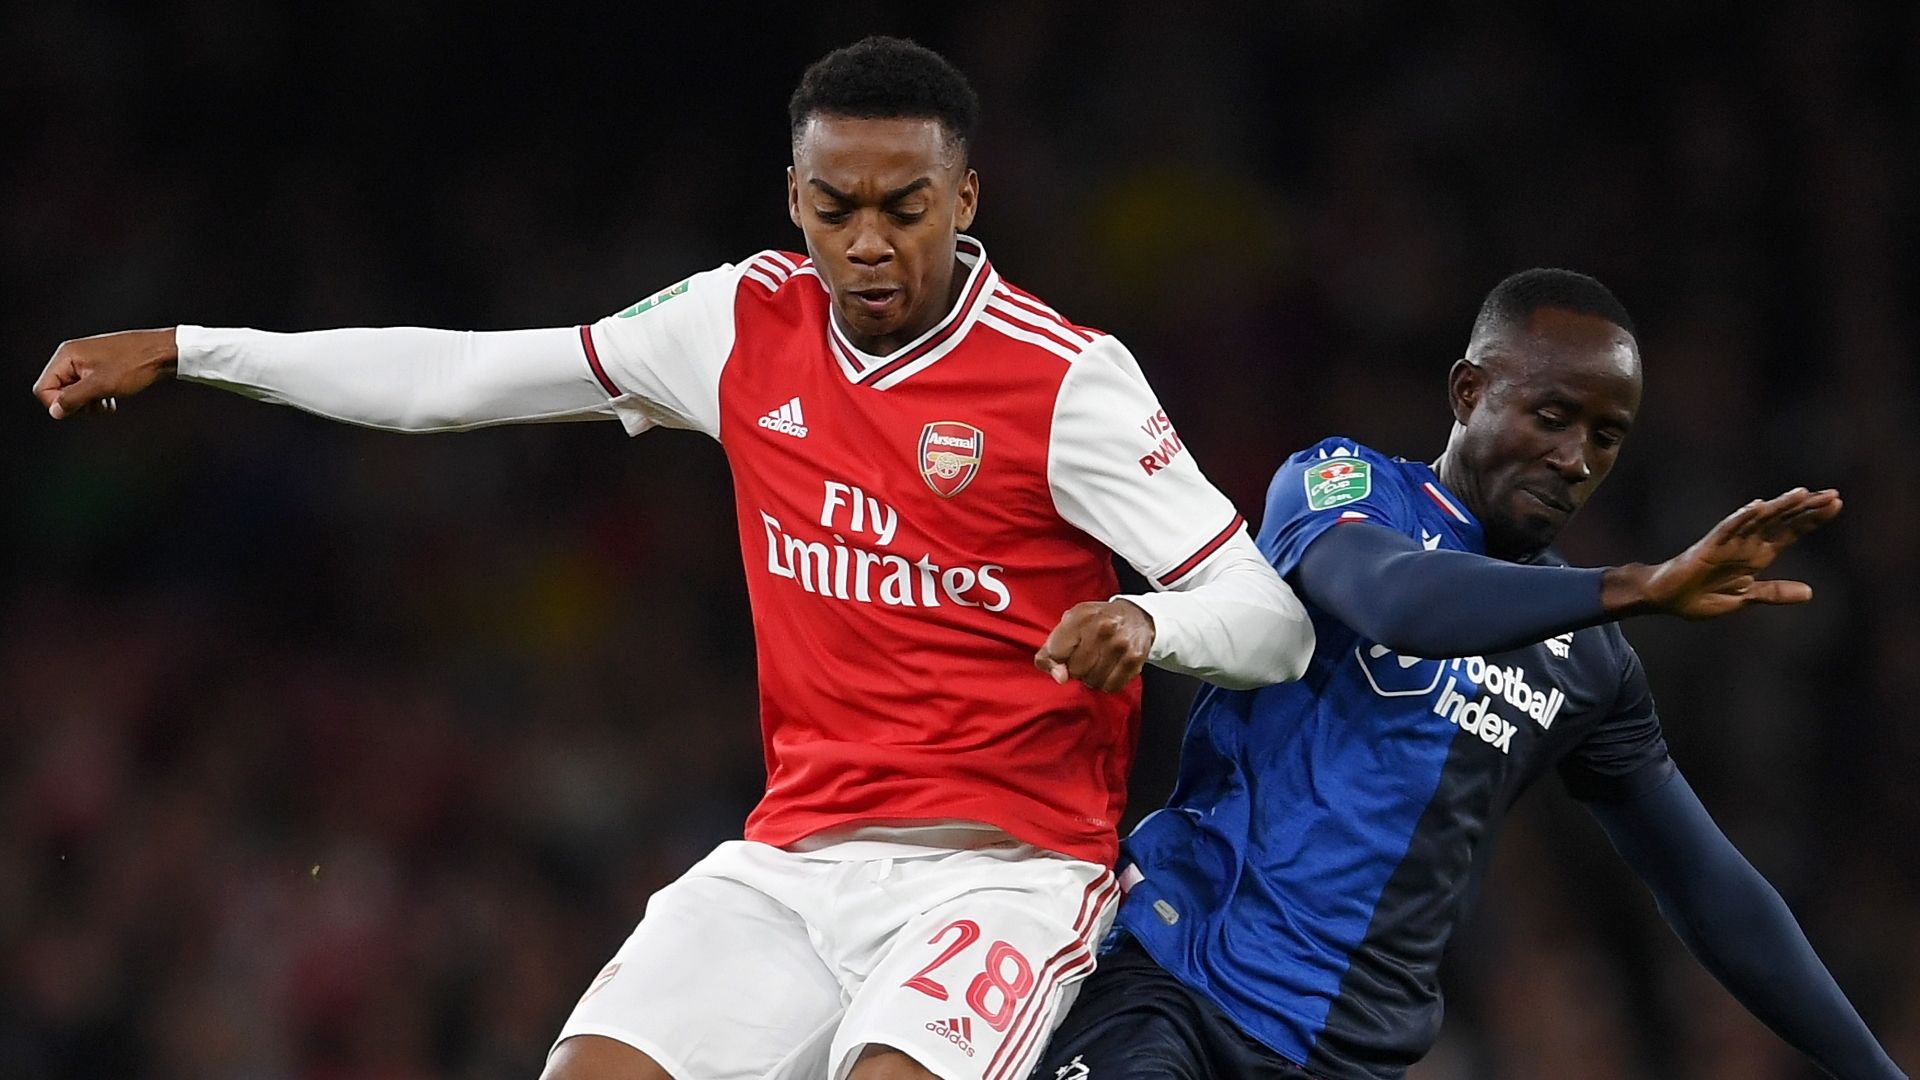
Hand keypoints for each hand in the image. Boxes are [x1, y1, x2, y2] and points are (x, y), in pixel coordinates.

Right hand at [32, 328, 178, 418]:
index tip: (81, 409)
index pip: (43, 388)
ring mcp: (86, 362)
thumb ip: (74, 399)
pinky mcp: (99, 368)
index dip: (58, 404)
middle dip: (76, 405)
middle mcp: (72, 356)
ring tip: (106, 405)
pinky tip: (111, 402)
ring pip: (74, 392)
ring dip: (88, 404)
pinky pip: (88, 389)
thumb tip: (55, 412)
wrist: (163, 352)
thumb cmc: (134, 364)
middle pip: (57, 391)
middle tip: (96, 407)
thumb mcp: (101, 386)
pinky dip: (97, 399)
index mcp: (67, 356)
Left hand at [1034, 600, 1155, 692]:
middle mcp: (1102, 627)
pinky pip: (1111, 686)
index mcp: (1081, 615)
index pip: (1055, 652)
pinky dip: (1107, 683)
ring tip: (1098, 662)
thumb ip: (1052, 651)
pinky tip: (1109, 669)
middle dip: (1077, 668)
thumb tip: (1060, 677)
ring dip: (1092, 677)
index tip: (1065, 654)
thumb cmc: (1096, 622)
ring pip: (1093, 681)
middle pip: (1075, 670)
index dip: (1057, 659)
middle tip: (1086, 656)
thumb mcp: (1069, 625)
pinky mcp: (1134, 658)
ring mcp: (1120, 643)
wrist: (1136, 616)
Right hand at [1603, 487, 1841, 619]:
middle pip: (1781, 521)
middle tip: (1833, 495)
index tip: (1837, 503)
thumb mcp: (1743, 598)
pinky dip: (1741, 518)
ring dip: (1779, 507)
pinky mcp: (1707, 546)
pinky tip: (1757, 507)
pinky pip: (1727, 529)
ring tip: (1803, 494)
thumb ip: (1773, 593)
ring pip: (1758, 520)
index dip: (1812, 518)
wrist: (1665, 599)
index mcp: (1757, 555)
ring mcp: (1728, 542)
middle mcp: (1746, 544)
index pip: (1790, 531)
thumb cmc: (1699, 596)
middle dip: (1806, 508)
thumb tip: (1810, 593)